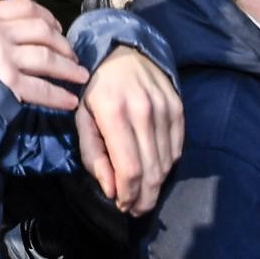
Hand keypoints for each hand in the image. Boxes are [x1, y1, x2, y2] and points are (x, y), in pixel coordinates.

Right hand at [0, 0, 87, 113]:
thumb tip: (20, 31)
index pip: (26, 7)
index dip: (49, 17)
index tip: (59, 28)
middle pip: (42, 30)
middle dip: (63, 45)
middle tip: (73, 57)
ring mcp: (1, 55)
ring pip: (47, 57)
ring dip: (68, 69)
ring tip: (80, 78)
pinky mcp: (7, 82)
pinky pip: (41, 88)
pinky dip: (58, 96)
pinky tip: (69, 101)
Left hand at [76, 46, 183, 214]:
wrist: (121, 50)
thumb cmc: (94, 87)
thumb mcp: (81, 118)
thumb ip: (93, 155)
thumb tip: (110, 189)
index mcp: (114, 113)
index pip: (130, 168)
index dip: (128, 194)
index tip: (122, 205)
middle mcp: (143, 110)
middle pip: (152, 170)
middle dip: (144, 197)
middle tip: (135, 209)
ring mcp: (164, 108)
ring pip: (167, 162)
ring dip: (157, 185)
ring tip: (144, 193)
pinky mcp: (178, 106)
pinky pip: (177, 147)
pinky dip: (167, 164)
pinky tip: (155, 169)